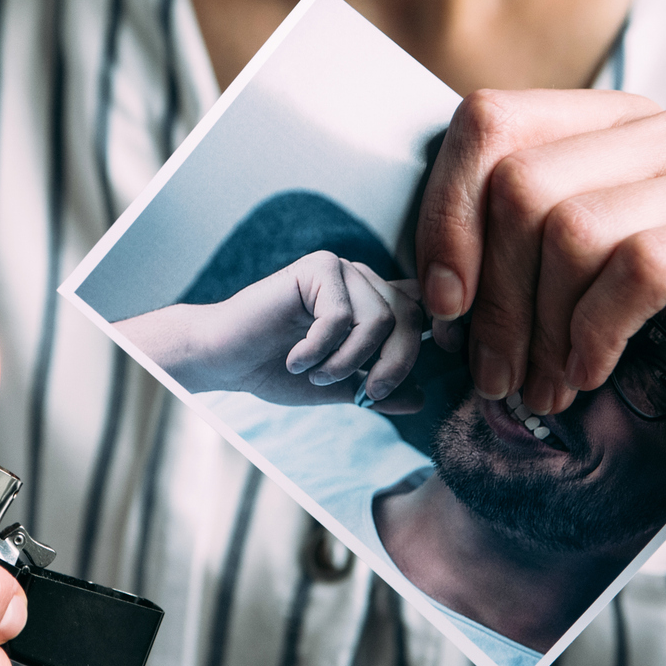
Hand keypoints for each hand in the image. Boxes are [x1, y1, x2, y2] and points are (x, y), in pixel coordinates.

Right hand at [116, 251, 426, 411]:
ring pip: (378, 319)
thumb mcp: (336, 387)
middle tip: (366, 396)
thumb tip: (421, 398)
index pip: (422, 313)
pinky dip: (318, 349)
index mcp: (371, 302)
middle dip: (393, 365)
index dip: (441, 333)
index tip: (438, 362)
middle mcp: (361, 280)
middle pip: (409, 318)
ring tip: (316, 376)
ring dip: (348, 361)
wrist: (224, 359)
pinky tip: (295, 360)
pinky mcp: (317, 267)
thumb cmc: (275, 370)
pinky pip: (340, 316)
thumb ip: (375, 390)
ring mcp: (340, 270)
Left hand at [415, 90, 665, 606]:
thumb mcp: (551, 293)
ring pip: (577, 224)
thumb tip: (425, 264)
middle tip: (496, 375)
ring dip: (541, 328)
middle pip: (526, 180)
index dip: (448, 214)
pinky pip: (642, 266)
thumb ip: (499, 242)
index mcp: (625, 124)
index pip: (495, 120)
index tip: (443, 305)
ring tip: (544, 390)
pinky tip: (593, 376)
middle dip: (495, 295)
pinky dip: (597, 333)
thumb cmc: (642, 375)